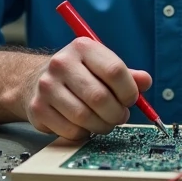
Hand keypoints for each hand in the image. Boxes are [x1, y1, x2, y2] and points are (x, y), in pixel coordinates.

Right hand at [24, 37, 151, 140]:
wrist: (35, 80)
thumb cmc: (79, 74)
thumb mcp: (101, 66)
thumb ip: (126, 75)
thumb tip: (145, 82)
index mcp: (83, 47)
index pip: (114, 71)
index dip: (129, 91)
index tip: (131, 100)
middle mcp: (62, 63)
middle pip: (100, 97)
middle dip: (117, 113)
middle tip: (120, 116)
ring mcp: (47, 86)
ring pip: (85, 117)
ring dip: (102, 126)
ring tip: (104, 122)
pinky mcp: (38, 109)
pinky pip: (71, 131)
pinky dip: (84, 133)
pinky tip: (84, 125)